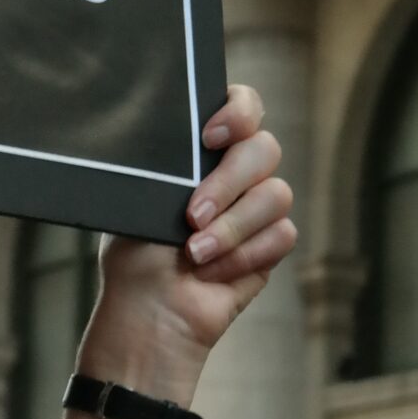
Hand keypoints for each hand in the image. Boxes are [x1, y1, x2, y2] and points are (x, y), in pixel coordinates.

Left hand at [83, 86, 296, 402]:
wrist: (148, 312)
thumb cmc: (136, 255)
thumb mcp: (141, 200)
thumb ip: (172, 160)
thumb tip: (186, 138)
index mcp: (203, 151)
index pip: (243, 106)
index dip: (238, 112)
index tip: (210, 137)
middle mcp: (236, 172)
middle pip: (264, 148)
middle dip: (228, 183)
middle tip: (191, 215)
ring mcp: (257, 207)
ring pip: (275, 194)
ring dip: (232, 228)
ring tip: (194, 254)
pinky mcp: (271, 244)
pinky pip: (281, 235)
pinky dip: (244, 256)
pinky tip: (212, 274)